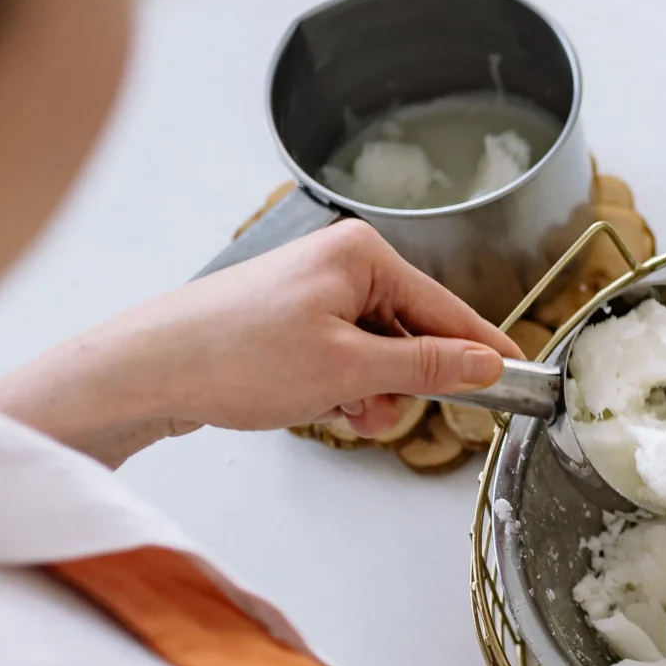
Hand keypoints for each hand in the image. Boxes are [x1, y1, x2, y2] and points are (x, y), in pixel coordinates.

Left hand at [0, 221, 521, 465]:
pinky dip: (339, 388)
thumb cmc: (233, 355)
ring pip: (378, 353)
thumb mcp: (349, 369)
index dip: (483, 353)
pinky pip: (344, 357)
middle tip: (377, 411)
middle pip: (413, 333)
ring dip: (369, 392)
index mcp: (363, 254)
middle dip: (402, 382)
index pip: (449, 309)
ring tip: (335, 411)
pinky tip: (314, 405)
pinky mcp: (290, 319)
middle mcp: (341, 262)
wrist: (146, 370)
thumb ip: (428, 366)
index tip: (519, 382)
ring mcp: (313, 290)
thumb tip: (486, 365)